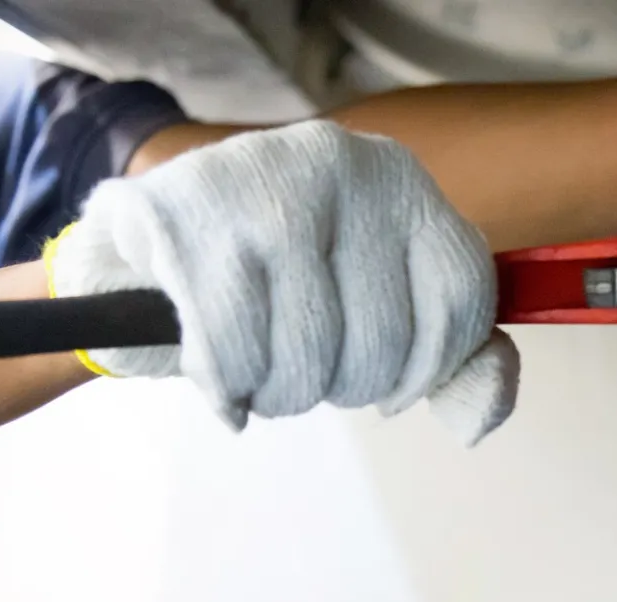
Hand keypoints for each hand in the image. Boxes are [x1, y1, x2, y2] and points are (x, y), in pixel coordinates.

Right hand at [45, 120, 518, 444]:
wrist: (140, 242)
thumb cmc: (275, 282)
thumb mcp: (377, 301)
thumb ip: (453, 360)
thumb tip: (477, 422)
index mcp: (401, 179)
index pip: (462, 296)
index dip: (433, 368)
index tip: (395, 389)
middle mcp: (343, 164)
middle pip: (385, 340)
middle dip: (344, 385)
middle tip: (307, 368)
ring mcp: (265, 181)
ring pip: (312, 356)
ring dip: (283, 394)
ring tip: (262, 369)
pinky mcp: (189, 214)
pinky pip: (237, 354)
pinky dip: (230, 388)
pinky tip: (223, 375)